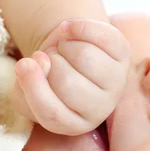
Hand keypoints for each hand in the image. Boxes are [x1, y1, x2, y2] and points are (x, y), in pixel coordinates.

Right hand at [12, 19, 130, 135]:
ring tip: (63, 49)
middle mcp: (101, 109)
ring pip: (85, 57)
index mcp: (75, 125)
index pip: (51, 113)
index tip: (25, 64)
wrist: (68, 55)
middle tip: (51, 60)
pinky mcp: (124, 55)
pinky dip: (78, 26)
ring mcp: (117, 82)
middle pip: (67, 82)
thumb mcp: (25, 91)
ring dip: (64, 45)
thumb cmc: (46, 79)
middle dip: (50, 62)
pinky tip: (69, 30)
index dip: (33, 86)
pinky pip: (103, 36)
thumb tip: (40, 60)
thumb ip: (25, 86)